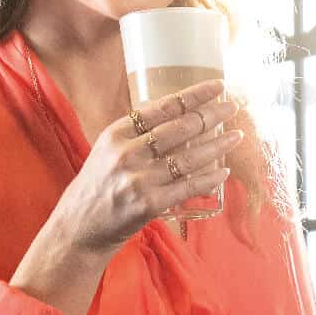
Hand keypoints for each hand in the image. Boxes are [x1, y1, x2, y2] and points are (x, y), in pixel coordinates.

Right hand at [56, 82, 239, 253]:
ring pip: (188, 158)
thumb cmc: (98, 187)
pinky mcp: (148, 204)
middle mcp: (127, 153)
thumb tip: (180, 118)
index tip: (217, 86)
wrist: (78, 228)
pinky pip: (187, 187)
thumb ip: (137, 135)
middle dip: (211, 115)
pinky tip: (223, 171)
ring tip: (236, 136)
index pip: (163, 107)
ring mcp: (138, 180)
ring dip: (217, 145)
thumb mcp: (109, 151)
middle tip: (232, 108)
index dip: (195, 95)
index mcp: (116, 134)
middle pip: (179, 128)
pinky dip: (209, 179)